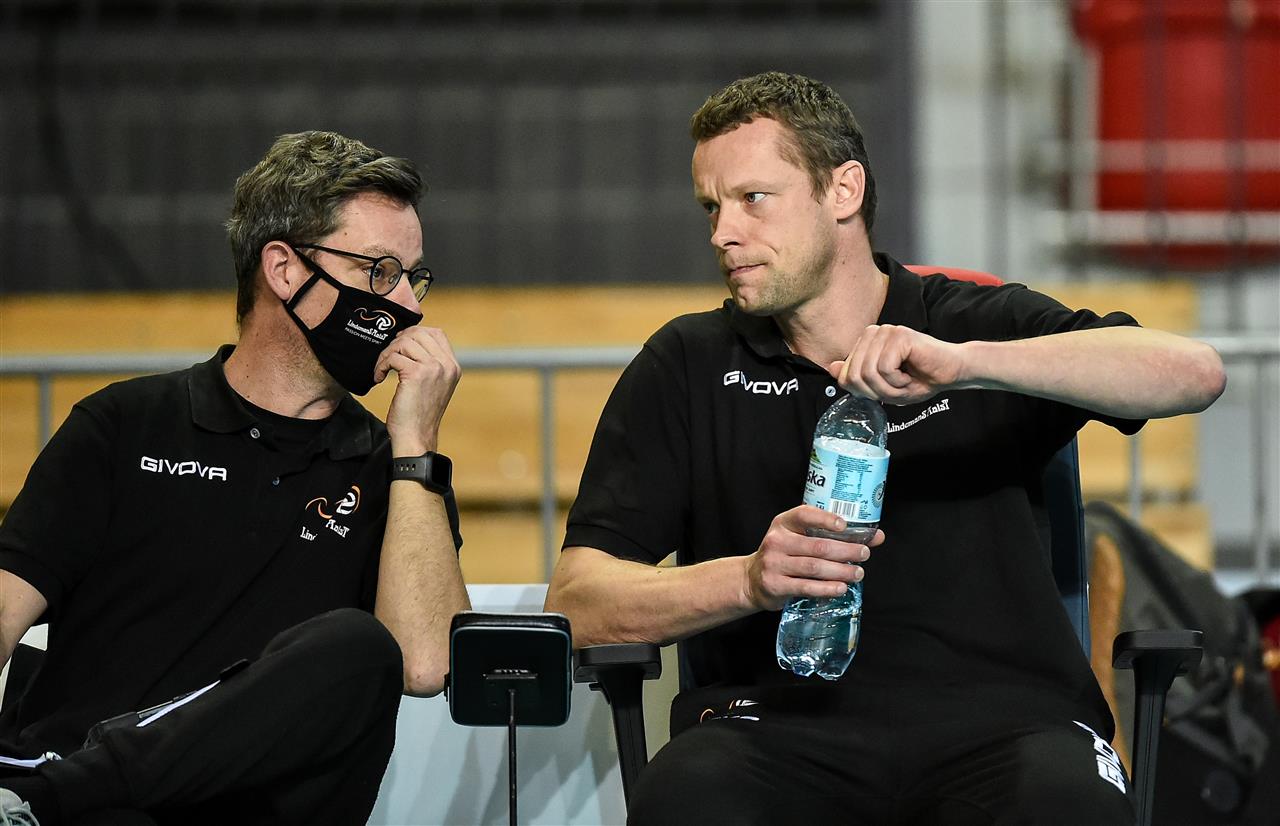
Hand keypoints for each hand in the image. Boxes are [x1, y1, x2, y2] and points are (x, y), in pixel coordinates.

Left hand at [374, 326, 460, 455]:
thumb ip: (430, 364)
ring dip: (387, 353)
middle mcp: (447, 365)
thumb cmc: (419, 415)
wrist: (416, 437)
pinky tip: (379, 377)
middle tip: (388, 357)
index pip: (437, 333)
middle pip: (419, 333)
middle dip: (397, 342)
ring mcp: (434, 368)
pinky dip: (381, 365)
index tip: (400, 347)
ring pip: (404, 342)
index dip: (414, 334)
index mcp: (453, 366)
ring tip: (382, 369)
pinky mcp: (417, 374)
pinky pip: (393, 357)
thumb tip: (409, 341)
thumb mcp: (433, 386)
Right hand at [742, 506, 883, 611]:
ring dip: (840, 571)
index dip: (825, 519)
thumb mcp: (800, 539)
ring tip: (857, 573)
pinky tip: (840, 588)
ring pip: (814, 567)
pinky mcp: (775, 585)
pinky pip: (806, 587)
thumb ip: (833, 536)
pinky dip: (826, 588)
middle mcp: (776, 541)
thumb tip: (877, 536)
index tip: (845, 525)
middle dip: (845, 550)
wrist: (752, 579)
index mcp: (783, 524)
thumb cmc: (784, 556)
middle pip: (817, 545)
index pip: (804, 515)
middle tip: (864, 554)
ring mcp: (774, 564)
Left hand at [830, 324, 967, 404]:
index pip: (845, 375)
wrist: (951, 373)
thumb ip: (856, 377)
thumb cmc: (919, 379)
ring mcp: (885, 332)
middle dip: (876, 392)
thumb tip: (832, 368)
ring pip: (868, 373)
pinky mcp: (898, 336)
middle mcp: (873, 333)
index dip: (865, 392)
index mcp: (866, 342)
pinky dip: (898, 380)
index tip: (886, 389)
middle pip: (854, 375)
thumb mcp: (882, 386)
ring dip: (889, 387)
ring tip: (905, 382)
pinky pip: (884, 368)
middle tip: (898, 388)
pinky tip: (911, 375)